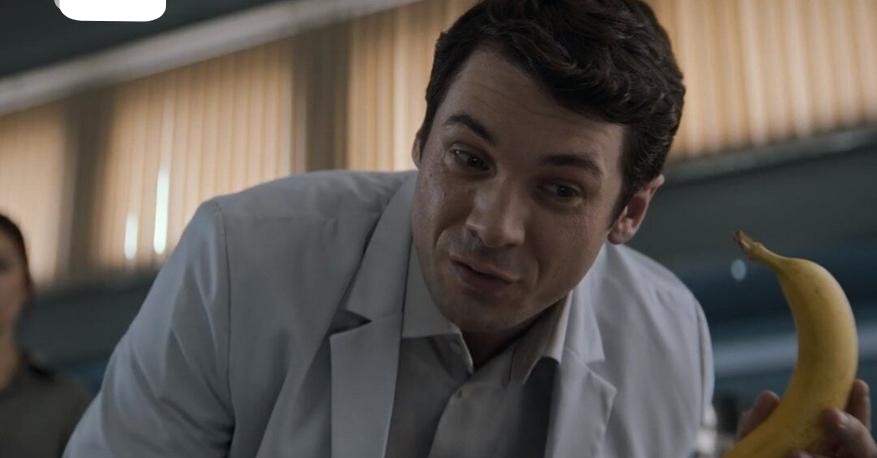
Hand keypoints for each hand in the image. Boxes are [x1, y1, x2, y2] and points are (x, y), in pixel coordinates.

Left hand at [736, 379, 876, 456]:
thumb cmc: (761, 456)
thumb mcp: (755, 440)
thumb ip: (759, 422)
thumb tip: (769, 397)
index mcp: (831, 445)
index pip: (853, 425)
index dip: (859, 406)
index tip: (856, 384)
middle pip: (863, 449)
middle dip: (852, 429)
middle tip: (829, 414)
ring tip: (796, 453)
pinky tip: (794, 456)